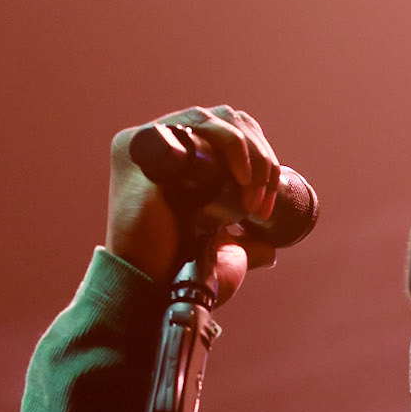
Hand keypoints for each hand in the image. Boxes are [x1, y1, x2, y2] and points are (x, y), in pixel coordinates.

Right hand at [104, 105, 280, 303]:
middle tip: (264, 203)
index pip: (231, 135)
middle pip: (228, 122)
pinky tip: (242, 176)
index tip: (268, 203)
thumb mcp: (220, 256)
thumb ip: (243, 248)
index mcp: (181, 164)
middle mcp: (163, 146)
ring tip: (254, 198)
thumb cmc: (182, 277)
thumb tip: (268, 249)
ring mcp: (151, 142)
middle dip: (261, 158)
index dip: (260, 158)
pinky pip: (198, 123)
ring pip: (218, 119)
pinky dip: (230, 142)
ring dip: (252, 153)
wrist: (154, 292)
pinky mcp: (142, 146)